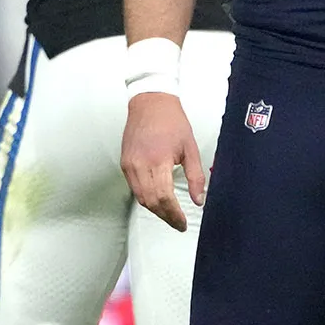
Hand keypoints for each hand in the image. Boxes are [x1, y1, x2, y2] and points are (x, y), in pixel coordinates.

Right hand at [121, 91, 205, 231]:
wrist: (151, 102)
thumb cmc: (171, 121)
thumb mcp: (190, 148)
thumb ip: (195, 176)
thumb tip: (199, 199)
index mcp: (158, 160)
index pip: (164, 198)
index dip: (174, 215)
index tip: (182, 223)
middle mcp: (140, 164)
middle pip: (150, 202)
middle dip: (165, 216)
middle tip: (177, 223)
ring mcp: (129, 164)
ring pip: (140, 197)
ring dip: (155, 209)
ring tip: (169, 214)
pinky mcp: (124, 163)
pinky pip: (134, 187)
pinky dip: (145, 197)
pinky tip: (156, 199)